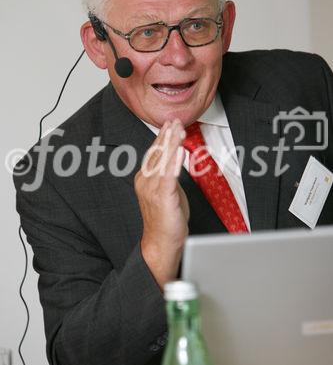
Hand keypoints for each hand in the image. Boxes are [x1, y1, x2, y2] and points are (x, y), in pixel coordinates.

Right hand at [135, 119, 189, 288]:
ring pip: (163, 161)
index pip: (154, 154)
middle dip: (167, 135)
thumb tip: (176, 161)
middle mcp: (145, 182)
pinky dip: (175, 162)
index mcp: (145, 179)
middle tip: (174, 120)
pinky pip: (169, 176)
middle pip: (157, 153)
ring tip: (178, 129)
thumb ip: (168, 176)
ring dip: (172, 143)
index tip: (169, 124)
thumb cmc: (164, 221)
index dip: (162, 138)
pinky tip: (180, 150)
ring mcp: (152, 189)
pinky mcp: (163, 198)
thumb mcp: (167, 193)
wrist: (160, 244)